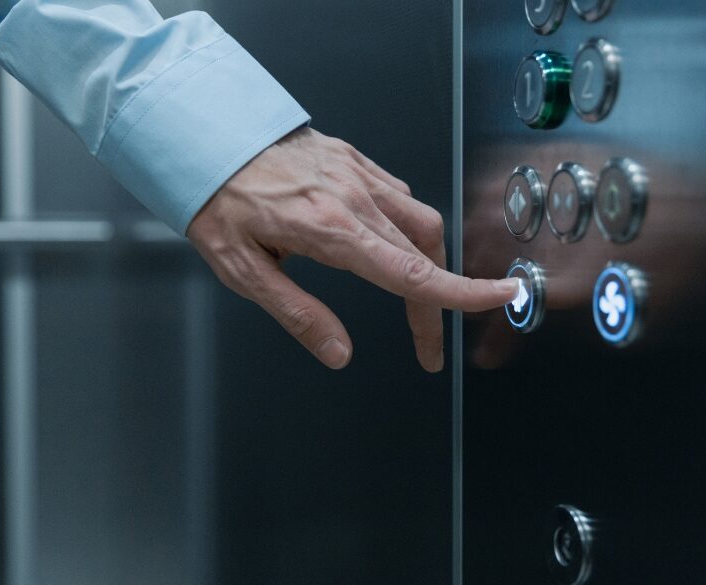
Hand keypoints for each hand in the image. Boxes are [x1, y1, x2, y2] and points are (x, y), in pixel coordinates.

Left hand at [187, 127, 518, 371]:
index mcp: (331, 230)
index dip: (460, 293)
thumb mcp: (243, 271)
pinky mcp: (354, 159)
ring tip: (415, 296)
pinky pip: (399, 195)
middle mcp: (355, 199)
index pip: (411, 272)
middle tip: (425, 344)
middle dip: (438, 302)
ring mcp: (358, 175)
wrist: (205, 133)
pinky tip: (390, 242)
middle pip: (424, 254)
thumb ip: (298, 314)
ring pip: (421, 221)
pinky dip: (408, 226)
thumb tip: (340, 354)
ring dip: (430, 262)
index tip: (501, 298)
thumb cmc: (217, 200)